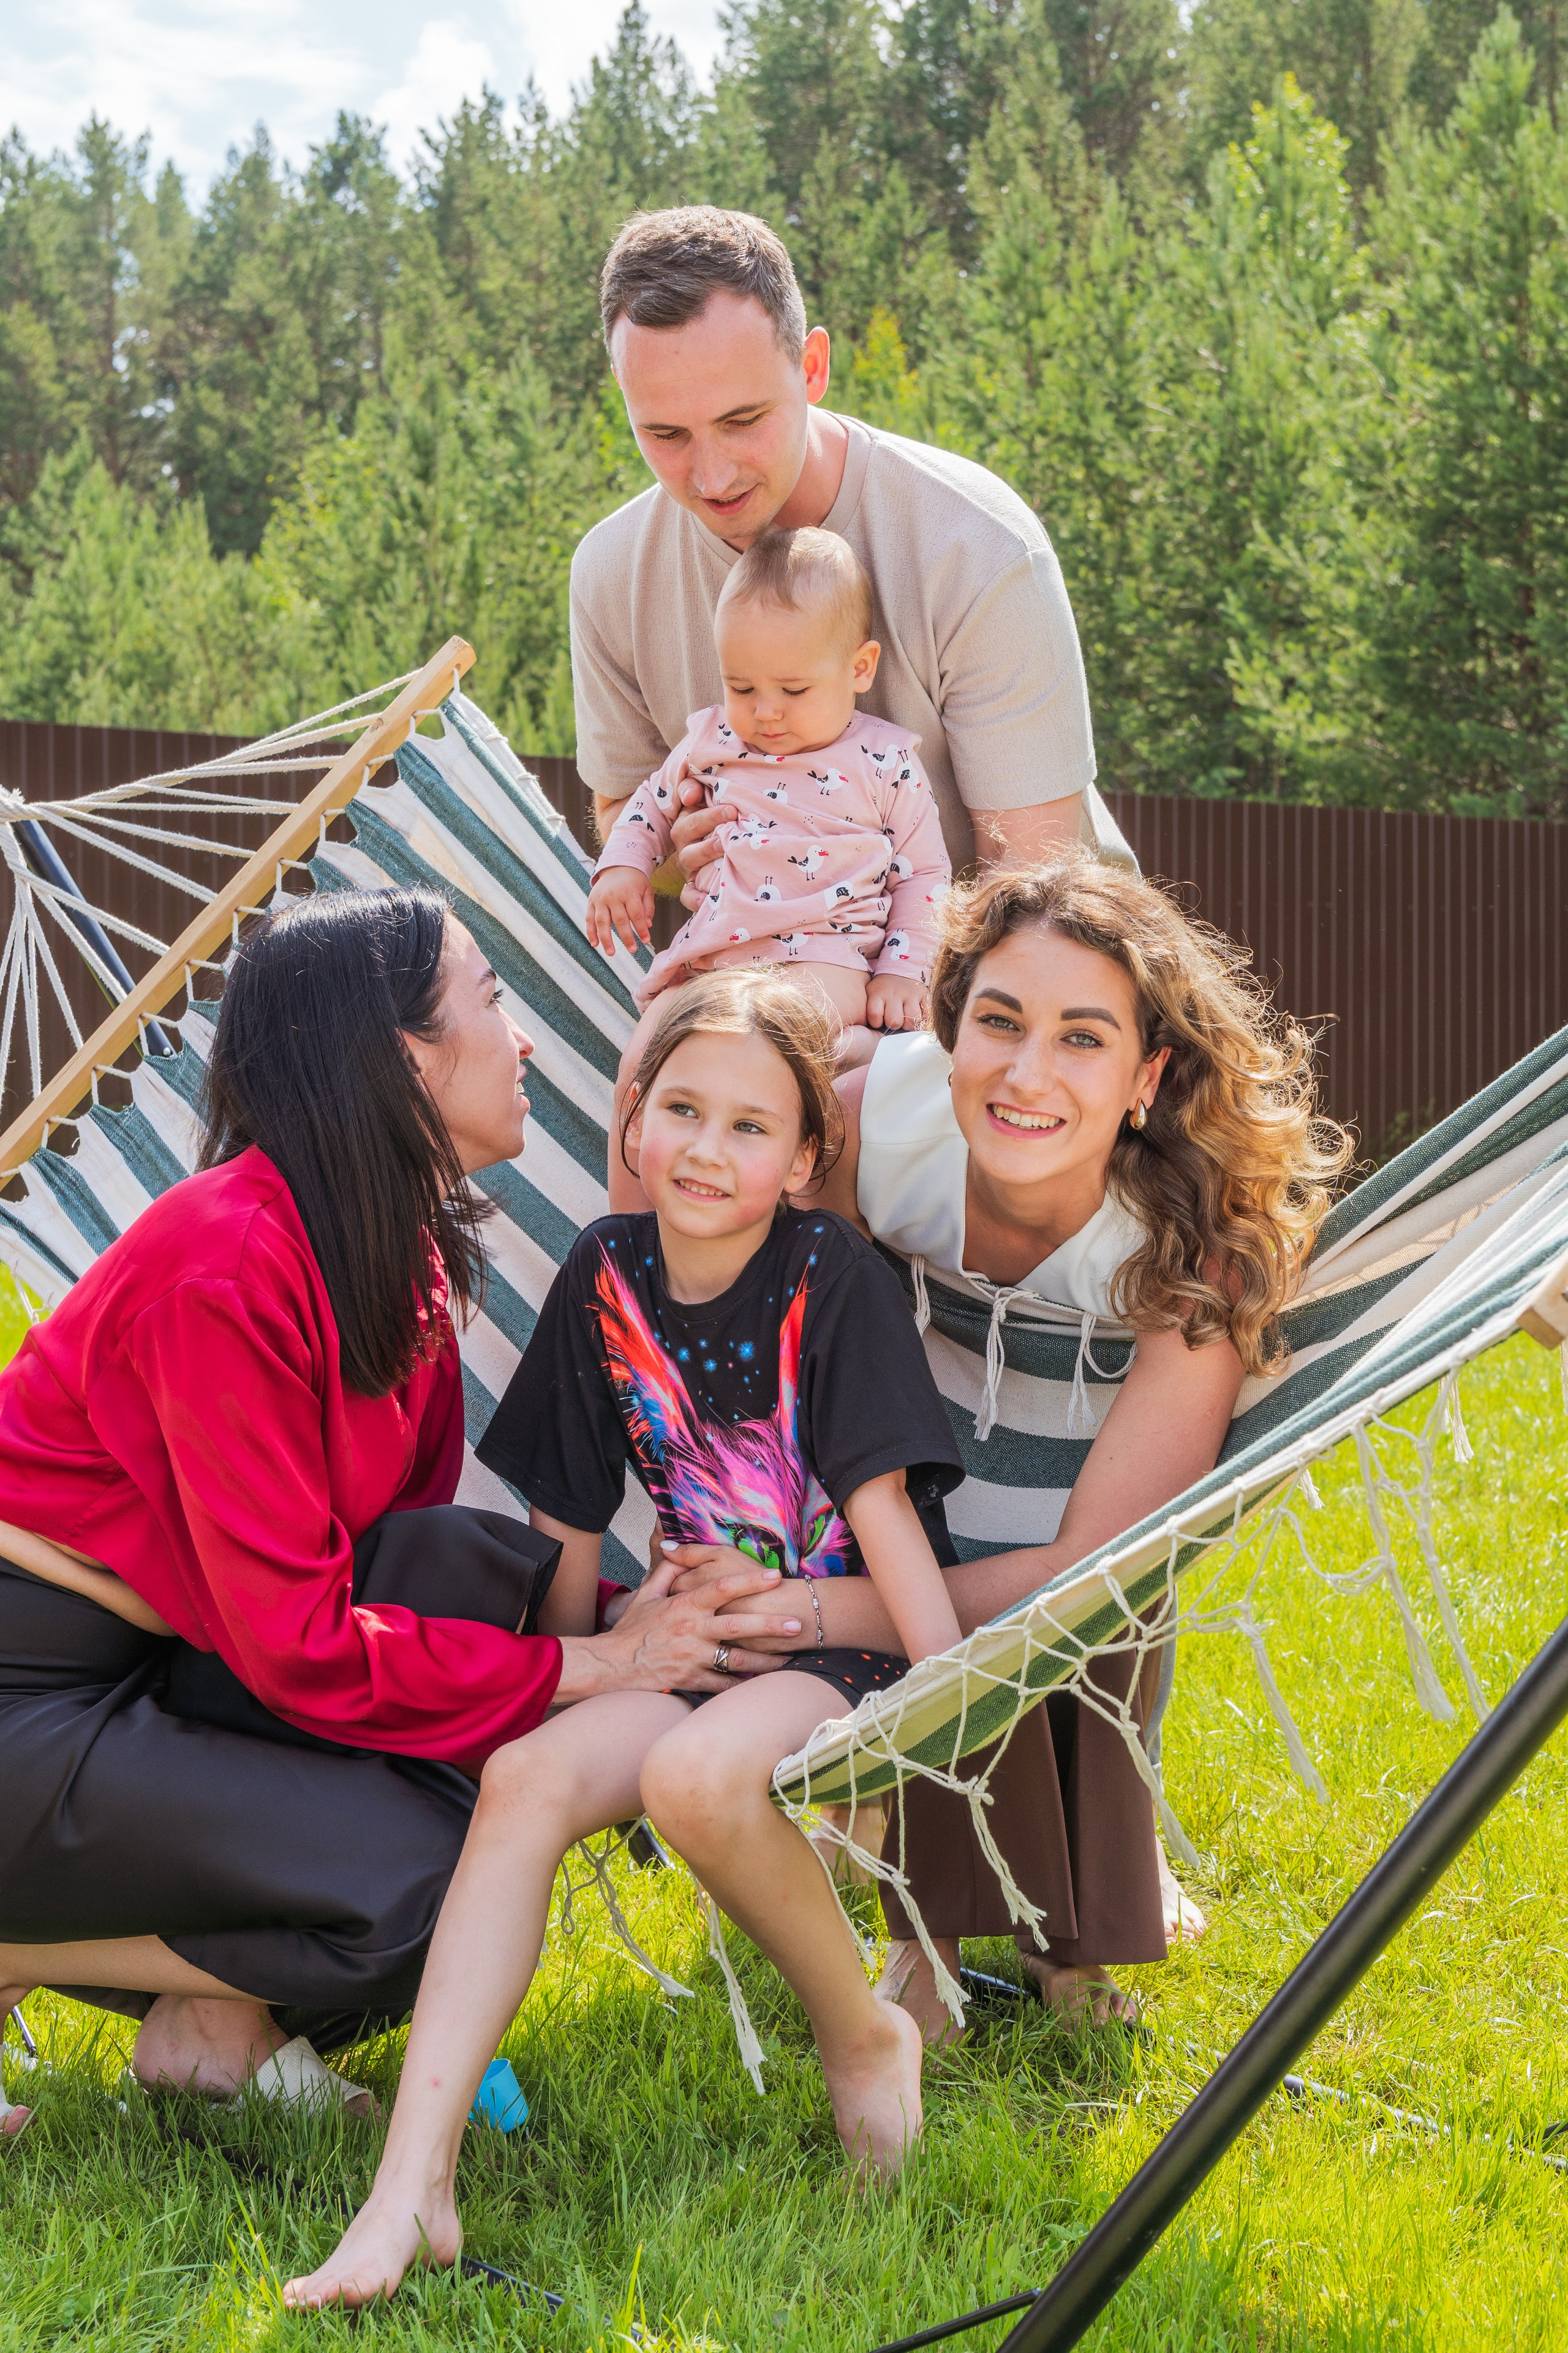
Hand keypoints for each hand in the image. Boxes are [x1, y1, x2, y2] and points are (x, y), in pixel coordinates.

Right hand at [555, 1555, 801, 1699]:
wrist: (611, 1666)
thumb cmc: (630, 1630)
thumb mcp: (645, 1595)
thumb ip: (666, 1571)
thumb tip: (676, 1547)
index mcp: (684, 1605)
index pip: (722, 1587)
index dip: (750, 1580)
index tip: (775, 1576)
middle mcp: (692, 1630)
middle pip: (738, 1625)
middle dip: (770, 1625)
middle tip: (796, 1624)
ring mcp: (692, 1658)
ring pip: (737, 1660)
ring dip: (765, 1660)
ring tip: (788, 1659)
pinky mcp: (690, 1681)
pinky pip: (723, 1684)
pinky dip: (742, 1685)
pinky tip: (761, 1684)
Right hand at [587, 867, 654, 956]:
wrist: (617, 866)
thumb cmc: (635, 881)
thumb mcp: (647, 890)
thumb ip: (648, 907)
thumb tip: (648, 925)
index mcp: (629, 893)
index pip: (636, 914)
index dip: (641, 929)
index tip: (646, 940)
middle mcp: (613, 896)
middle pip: (619, 920)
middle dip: (626, 937)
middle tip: (633, 951)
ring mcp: (600, 899)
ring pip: (602, 921)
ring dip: (606, 939)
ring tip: (611, 953)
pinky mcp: (591, 901)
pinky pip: (589, 918)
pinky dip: (591, 932)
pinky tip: (595, 944)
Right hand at [668, 775, 736, 913]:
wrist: (715, 840)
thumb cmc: (713, 818)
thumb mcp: (702, 800)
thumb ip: (693, 789)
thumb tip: (691, 794)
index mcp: (686, 825)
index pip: (691, 819)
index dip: (710, 815)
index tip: (733, 809)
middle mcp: (685, 846)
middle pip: (690, 836)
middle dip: (710, 829)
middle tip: (732, 824)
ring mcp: (690, 867)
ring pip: (689, 861)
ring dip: (705, 855)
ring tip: (725, 850)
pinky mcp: (694, 885)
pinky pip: (688, 894)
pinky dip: (694, 899)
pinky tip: (706, 901)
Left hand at [866, 973, 928, 1031]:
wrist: (900, 969)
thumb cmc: (883, 989)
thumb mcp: (871, 994)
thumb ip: (870, 1010)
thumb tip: (874, 1031)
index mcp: (878, 994)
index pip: (875, 1014)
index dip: (876, 1022)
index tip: (878, 1020)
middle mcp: (894, 993)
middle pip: (895, 1021)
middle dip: (895, 1025)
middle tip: (895, 1020)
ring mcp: (911, 994)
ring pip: (912, 1019)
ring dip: (909, 1024)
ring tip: (906, 1020)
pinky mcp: (924, 994)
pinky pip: (926, 1014)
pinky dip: (923, 1019)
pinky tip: (916, 1016)